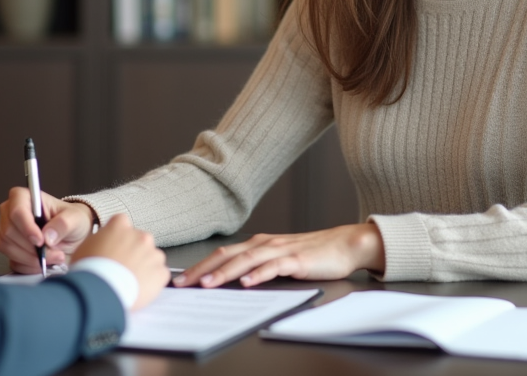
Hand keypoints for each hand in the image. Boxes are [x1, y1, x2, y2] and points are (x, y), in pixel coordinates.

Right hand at [0, 186, 96, 273]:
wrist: (72, 236)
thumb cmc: (71, 220)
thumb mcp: (75, 219)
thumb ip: (63, 224)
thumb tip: (47, 236)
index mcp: (24, 197)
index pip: (17, 211)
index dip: (27, 227)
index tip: (40, 241)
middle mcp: (11, 213)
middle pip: (9, 232)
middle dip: (32, 247)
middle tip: (55, 252)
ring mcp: (7, 232)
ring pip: (8, 248)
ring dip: (32, 258)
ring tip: (54, 257)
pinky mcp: (8, 249)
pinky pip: (13, 261)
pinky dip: (30, 266)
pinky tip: (45, 262)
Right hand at [70, 214, 168, 309]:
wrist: (101, 292)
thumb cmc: (89, 271)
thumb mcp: (86, 246)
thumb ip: (100, 239)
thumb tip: (103, 244)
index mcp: (120, 226)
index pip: (121, 223)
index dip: (117, 235)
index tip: (114, 245)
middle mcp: (140, 236)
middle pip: (140, 240)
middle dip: (134, 251)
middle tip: (122, 267)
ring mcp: (153, 254)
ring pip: (152, 257)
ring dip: (145, 265)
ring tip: (130, 280)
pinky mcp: (161, 272)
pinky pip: (160, 274)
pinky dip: (152, 281)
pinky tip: (139, 288)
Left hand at [172, 223, 385, 288]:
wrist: (344, 244)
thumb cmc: (312, 253)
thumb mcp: (278, 259)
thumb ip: (256, 266)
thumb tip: (230, 280)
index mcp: (257, 244)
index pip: (222, 254)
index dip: (199, 265)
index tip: (181, 279)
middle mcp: (265, 244)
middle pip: (227, 255)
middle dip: (202, 269)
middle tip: (183, 283)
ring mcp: (280, 250)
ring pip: (246, 260)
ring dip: (225, 272)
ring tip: (208, 283)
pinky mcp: (297, 259)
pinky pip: (274, 266)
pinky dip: (259, 274)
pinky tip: (247, 282)